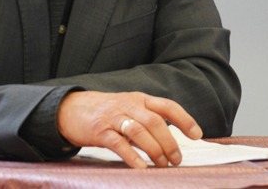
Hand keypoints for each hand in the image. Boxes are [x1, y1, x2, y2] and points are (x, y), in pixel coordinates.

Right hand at [56, 91, 201, 167]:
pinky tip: (142, 168)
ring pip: (140, 132)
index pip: (167, 106)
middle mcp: (129, 105)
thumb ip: (147, 119)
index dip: (184, 119)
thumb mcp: (129, 108)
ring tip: (163, 165)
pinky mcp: (100, 131)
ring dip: (155, 150)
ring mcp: (114, 118)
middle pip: (155, 122)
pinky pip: (119, 144)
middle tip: (176, 159)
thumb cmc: (106, 111)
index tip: (197, 134)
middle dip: (170, 142)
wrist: (71, 108)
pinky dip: (133, 157)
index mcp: (139, 99)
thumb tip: (171, 140)